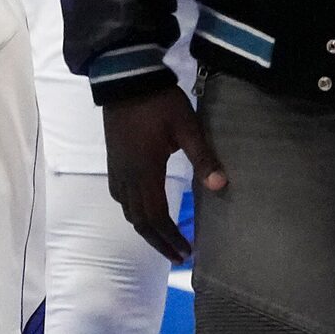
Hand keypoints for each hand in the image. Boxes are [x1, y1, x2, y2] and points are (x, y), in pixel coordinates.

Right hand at [103, 84, 225, 260]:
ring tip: (161, 238)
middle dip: (158, 241)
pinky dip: (132, 210)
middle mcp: (128, 176)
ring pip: (127, 210)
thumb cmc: (158, 102)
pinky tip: (140, 207)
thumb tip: (221, 185)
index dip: (171, 238)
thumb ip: (203, 157)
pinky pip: (119, 195)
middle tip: (177, 256)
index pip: (157, 216)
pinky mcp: (113, 158)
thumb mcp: (187, 126)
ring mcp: (117, 168)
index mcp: (146, 172)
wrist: (125, 78)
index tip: (186, 252)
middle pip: (140, 220)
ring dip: (145, 228)